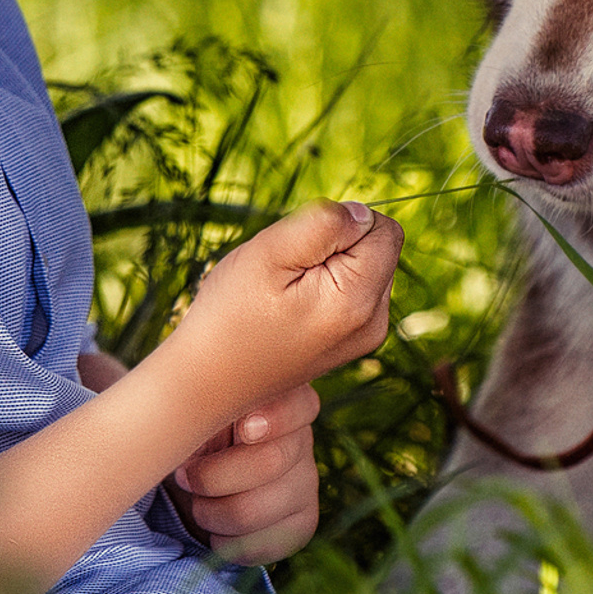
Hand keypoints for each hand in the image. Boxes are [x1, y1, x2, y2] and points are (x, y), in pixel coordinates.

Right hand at [167, 200, 399, 419]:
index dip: (342, 225)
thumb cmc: (231, 312)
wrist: (208, 379)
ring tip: (286, 290)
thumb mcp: (269, 253)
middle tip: (288, 273)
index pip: (385, 230)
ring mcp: (365, 336)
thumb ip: (324, 223)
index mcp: (358, 302)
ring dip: (330, 263)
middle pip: (378, 247)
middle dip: (337, 244)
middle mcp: (374, 323)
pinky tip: (292, 305)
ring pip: (365, 265)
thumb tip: (363, 214)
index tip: (301, 253)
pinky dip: (326, 284)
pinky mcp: (351, 340)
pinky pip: (352, 288)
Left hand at [170, 382, 322, 563]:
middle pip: (270, 463)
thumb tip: (192, 412)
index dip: (275, 420)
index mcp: (282, 400)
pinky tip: (217, 526)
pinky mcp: (302, 523)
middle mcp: (303, 440)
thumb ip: (204, 406)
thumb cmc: (196, 437)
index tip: (243, 431)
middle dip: (213, 477)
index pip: (299, 406)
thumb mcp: (196, 414)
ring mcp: (307, 483)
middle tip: (185, 477)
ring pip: (253, 510)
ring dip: (210, 513)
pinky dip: (223, 540)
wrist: (200, 482)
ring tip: (198, 503)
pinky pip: (259, 545)